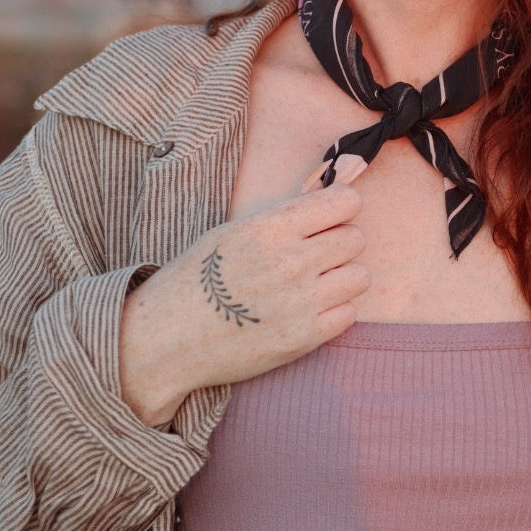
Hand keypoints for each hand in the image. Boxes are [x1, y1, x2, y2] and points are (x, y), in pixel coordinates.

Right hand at [119, 184, 368, 424]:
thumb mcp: (232, 231)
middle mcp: (290, 262)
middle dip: (339, 243)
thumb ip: (282, 216)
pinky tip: (308, 310)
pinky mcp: (305, 337)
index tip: (328, 218)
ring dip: (342, 277)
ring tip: (314, 284)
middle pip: (355, 238)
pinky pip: (350, 313)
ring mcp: (301, 302)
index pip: (344, 201)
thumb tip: (328, 192)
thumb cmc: (197, 278)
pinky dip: (335, 311)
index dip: (340, 207)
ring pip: (360, 276)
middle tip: (316, 255)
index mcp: (270, 229)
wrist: (170, 338)